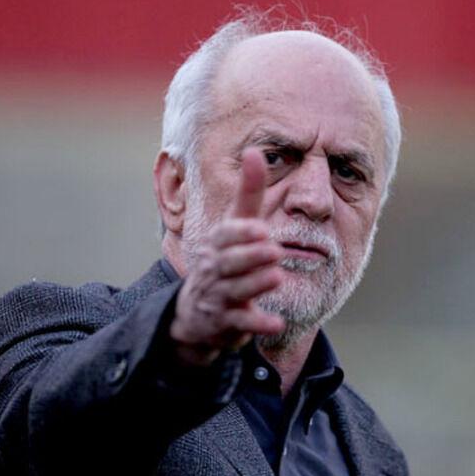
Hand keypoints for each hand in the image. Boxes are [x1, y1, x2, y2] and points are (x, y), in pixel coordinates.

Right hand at [169, 149, 285, 365]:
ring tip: (277, 277)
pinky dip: (257, 324)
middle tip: (274, 250)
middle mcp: (213, 269)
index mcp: (216, 244)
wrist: (197, 315)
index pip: (225, 235)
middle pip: (230, 262)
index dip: (241, 232)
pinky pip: (241, 324)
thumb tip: (256, 151)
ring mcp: (218, 297)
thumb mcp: (234, 227)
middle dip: (250, 256)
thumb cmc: (224, 261)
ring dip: (256, 284)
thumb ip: (248, 194)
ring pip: (235, 290)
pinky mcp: (227, 323)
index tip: (261, 228)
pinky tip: (276, 323)